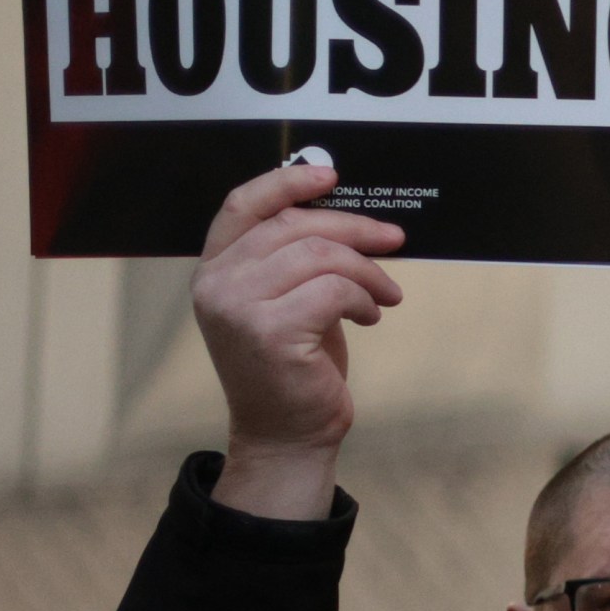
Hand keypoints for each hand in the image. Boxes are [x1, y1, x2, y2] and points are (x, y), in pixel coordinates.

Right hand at [194, 162, 403, 518]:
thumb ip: (298, 260)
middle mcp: (216, 283)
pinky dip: (364, 299)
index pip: (244, 205)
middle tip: (394, 240)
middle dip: (355, 229)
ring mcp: (237, 306)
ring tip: (385, 295)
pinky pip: (334, 290)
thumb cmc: (295, 367)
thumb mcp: (289, 303)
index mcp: (215, 269)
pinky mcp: (269, 330)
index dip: (287, 182)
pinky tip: (370, 316)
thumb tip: (348, 216)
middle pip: (295, 227)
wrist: (287, 434)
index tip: (332, 176)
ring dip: (367, 271)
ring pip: (320, 256)